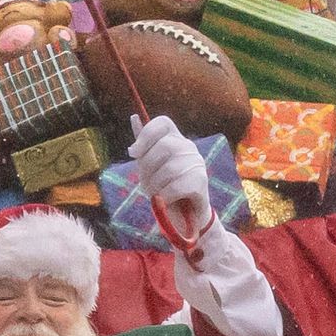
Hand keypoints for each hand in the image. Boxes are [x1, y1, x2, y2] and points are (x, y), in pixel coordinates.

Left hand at [129, 114, 212, 244]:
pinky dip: (165, 196)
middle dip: (147, 167)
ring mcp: (197, 164)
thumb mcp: (150, 167)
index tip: (134, 153)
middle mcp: (189, 148)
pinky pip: (175, 187)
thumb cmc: (165, 189)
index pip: (163, 122)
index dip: (146, 134)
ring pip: (169, 169)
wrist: (186, 218)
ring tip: (155, 194)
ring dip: (155, 186)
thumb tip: (134, 118)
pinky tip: (167, 200)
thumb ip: (143, 146)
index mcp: (175, 139)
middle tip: (145, 183)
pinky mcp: (201, 182)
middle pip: (164, 146)